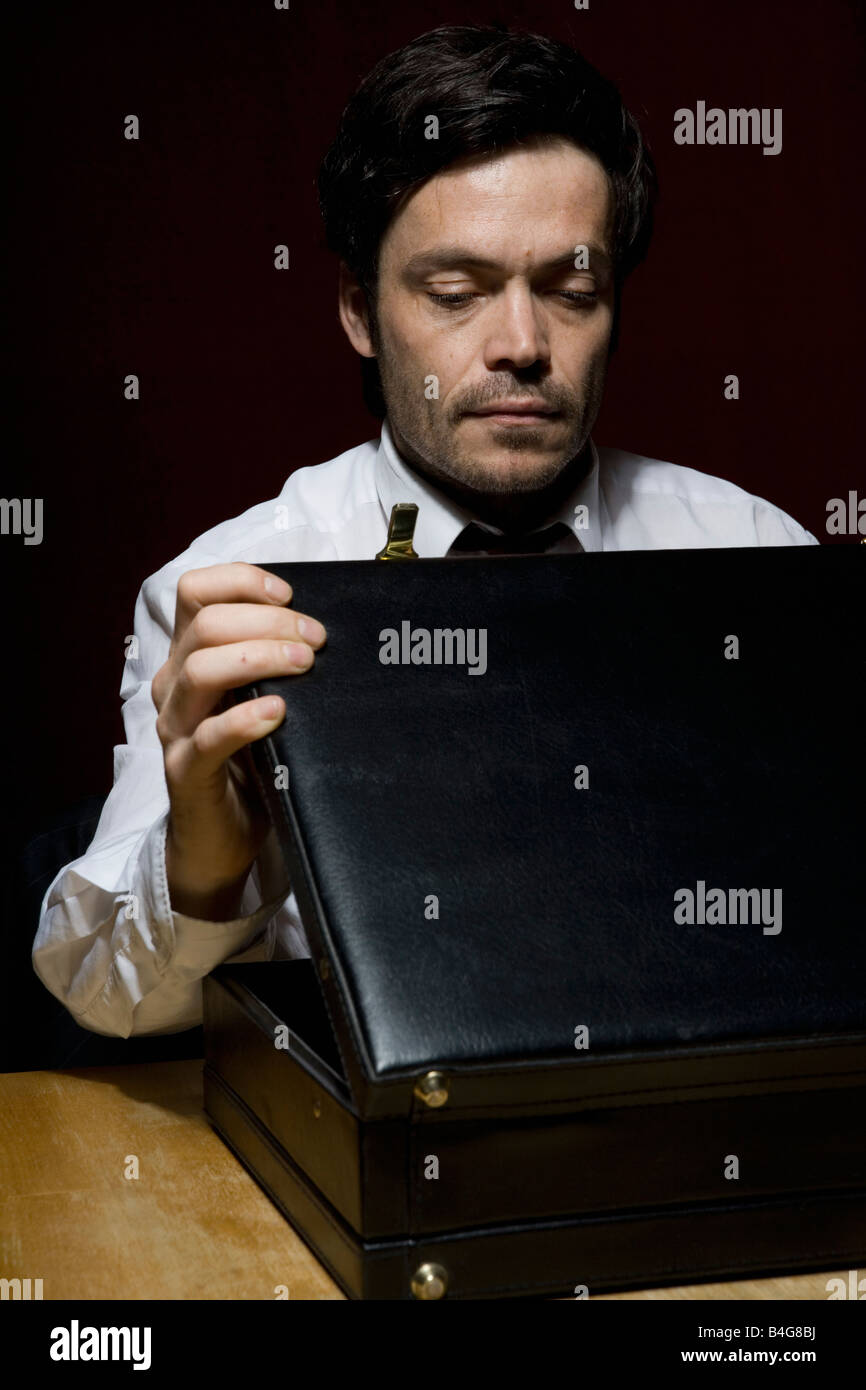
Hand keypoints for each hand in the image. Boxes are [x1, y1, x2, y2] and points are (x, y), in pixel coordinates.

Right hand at [151, 562, 325, 918]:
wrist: (222, 836)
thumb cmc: (250, 759)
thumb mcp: (260, 697)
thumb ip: (275, 662)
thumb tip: (325, 628)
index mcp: (189, 657)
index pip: (195, 593)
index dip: (240, 581)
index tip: (289, 593)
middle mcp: (174, 685)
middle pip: (205, 625)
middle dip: (268, 622)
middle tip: (317, 639)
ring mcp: (175, 728)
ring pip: (201, 670)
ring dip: (260, 657)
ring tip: (305, 665)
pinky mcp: (184, 772)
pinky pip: (207, 738)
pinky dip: (244, 719)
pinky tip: (278, 712)